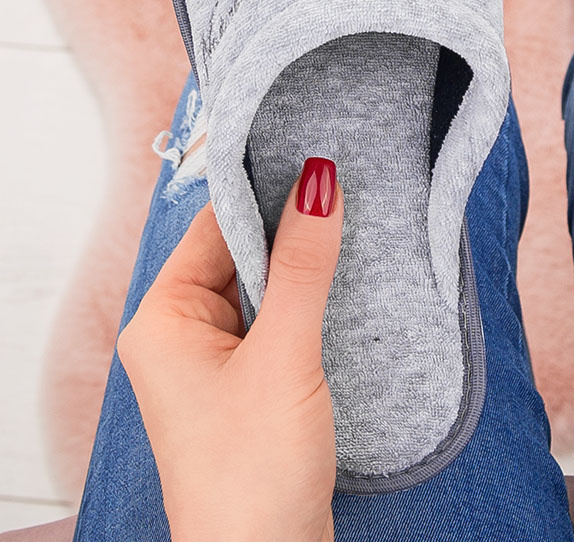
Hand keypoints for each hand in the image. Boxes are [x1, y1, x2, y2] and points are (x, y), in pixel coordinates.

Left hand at [117, 157, 341, 541]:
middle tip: (348, 188)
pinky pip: (277, 320)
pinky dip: (309, 300)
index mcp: (163, 320)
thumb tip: (320, 183)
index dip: (264, 191)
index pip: (214, 227)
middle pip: (239, 253)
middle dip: (290, 227)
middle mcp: (181, 335)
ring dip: (304, 265)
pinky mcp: (249, 384)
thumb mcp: (284, 354)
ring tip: (354, 227)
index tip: (318, 158)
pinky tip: (346, 283)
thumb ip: (303, 264)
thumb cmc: (252, 472)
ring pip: (264, 286)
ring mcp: (216, 362)